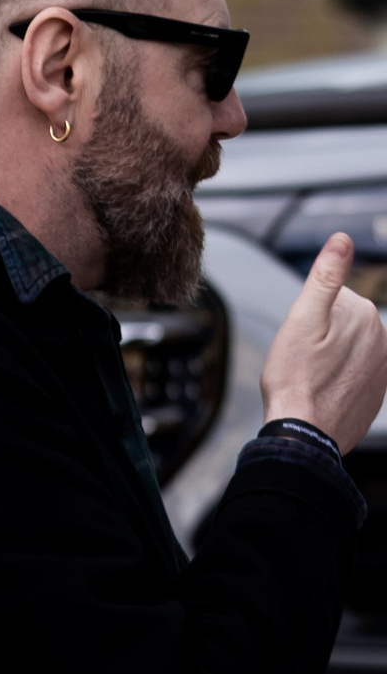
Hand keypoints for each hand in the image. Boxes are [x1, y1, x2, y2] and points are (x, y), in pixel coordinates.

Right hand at [263, 232, 386, 451]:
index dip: (307, 316)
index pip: (331, 298)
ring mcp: (383, 365)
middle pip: (342, 323)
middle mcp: (382, 337)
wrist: (306, 433)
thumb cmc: (296, 378)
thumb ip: (325, 277)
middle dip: (321, 335)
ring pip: (349, 347)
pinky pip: (357, 372)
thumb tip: (342, 241)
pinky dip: (341, 378)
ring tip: (311, 376)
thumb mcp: (301, 319)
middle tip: (301, 358)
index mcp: (363, 314)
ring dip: (331, 357)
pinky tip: (324, 391)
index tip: (298, 338)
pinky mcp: (379, 389)